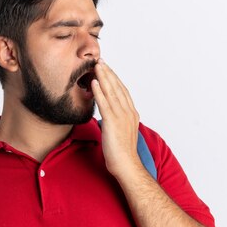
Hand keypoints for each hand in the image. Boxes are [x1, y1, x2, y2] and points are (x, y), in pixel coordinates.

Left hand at [92, 58, 142, 178]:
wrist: (126, 165)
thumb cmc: (122, 154)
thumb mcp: (121, 133)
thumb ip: (116, 122)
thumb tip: (108, 118)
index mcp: (132, 114)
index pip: (123, 91)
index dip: (114, 79)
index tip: (107, 69)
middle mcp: (128, 112)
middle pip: (118, 88)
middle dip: (109, 73)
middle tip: (101, 61)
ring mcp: (121, 116)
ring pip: (112, 92)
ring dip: (103, 77)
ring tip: (96, 66)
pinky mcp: (113, 122)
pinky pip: (105, 103)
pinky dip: (99, 91)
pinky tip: (94, 82)